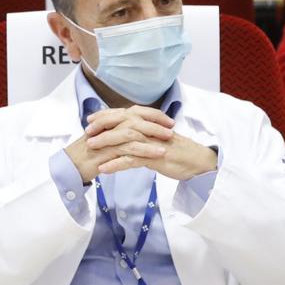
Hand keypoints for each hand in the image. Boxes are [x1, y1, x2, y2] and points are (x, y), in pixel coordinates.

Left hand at [77, 107, 218, 178]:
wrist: (198, 162)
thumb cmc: (178, 152)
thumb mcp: (158, 140)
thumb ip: (144, 136)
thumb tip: (128, 135)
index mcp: (150, 124)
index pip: (125, 115)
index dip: (106, 115)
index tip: (91, 119)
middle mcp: (150, 129)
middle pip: (122, 123)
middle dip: (102, 126)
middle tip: (87, 132)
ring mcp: (152, 143)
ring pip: (125, 139)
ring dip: (106, 143)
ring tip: (90, 149)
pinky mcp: (155, 157)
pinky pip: (132, 160)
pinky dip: (116, 164)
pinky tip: (104, 169)